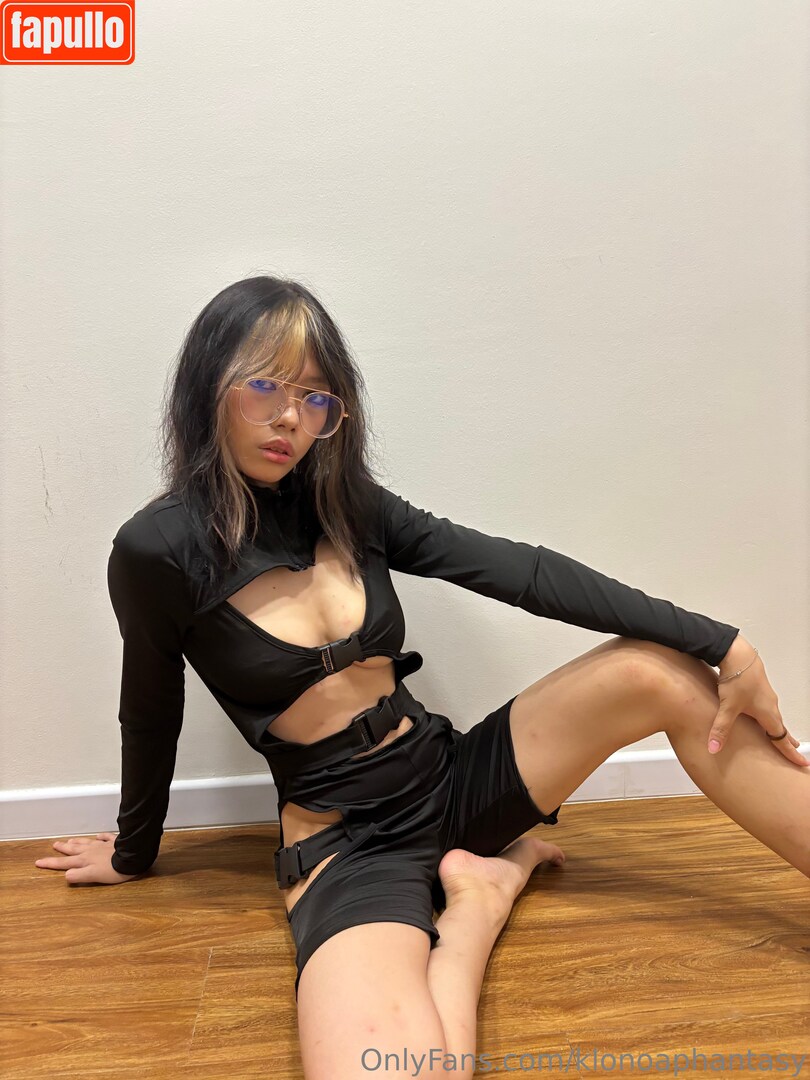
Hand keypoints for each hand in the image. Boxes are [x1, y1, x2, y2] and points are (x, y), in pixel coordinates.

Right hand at [34, 832, 143, 884]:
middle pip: (73, 850)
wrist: (133, 856)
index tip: (39, 862)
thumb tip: (65, 875)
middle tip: (54, 845)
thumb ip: (78, 876)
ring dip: (77, 842)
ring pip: (86, 843)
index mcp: (85, 861)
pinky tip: (98, 835)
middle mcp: (91, 851)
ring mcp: (103, 845)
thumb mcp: (93, 876)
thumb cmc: (114, 869)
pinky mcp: (115, 842)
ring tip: (69, 841)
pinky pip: (105, 837)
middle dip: (62, 849)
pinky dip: (100, 836)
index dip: (51, 863)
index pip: (64, 863)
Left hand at [711, 637, 807, 766]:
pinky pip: (767, 706)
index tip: (801, 763)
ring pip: (774, 716)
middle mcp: (771, 705)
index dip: (791, 753)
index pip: (782, 739)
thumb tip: (714, 748)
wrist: (738, 654)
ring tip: (778, 735)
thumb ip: (721, 729)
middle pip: (781, 728)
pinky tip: (760, 714)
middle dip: (787, 741)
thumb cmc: (737, 679)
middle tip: (794, 751)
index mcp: (768, 714)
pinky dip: (768, 716)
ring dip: (778, 727)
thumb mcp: (727, 707)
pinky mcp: (758, 686)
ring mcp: (765, 695)